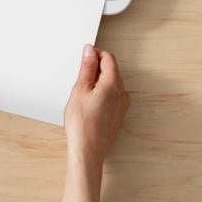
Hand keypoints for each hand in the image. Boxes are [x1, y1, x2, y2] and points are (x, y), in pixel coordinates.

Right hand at [58, 44, 129, 201]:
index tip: (84, 56)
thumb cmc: (82, 123)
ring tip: (82, 92)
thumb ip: (87, 67)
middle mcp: (122, 92)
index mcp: (113, 83)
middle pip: (111, 70)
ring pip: (111, 82)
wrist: (88, 150)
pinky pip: (112, 95)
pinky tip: (88, 102)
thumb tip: (90, 51)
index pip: (108, 58)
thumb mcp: (80, 89)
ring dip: (98, 80)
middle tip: (79, 76)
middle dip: (96, 68)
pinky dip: (101, 92)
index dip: (95, 54)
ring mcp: (122, 104)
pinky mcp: (118, 113)